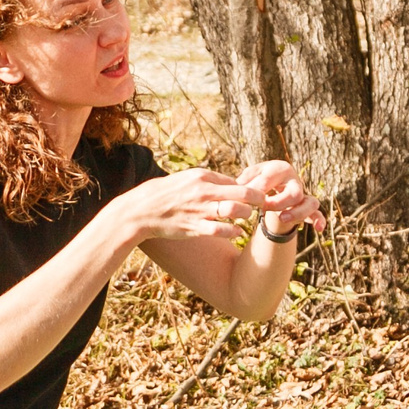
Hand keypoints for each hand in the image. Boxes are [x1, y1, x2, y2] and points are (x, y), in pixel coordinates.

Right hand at [114, 167, 262, 244]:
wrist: (143, 210)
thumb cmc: (169, 193)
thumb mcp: (189, 179)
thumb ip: (211, 181)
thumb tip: (235, 183)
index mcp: (202, 177)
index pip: (236, 180)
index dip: (252, 188)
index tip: (261, 194)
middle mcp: (203, 192)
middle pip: (242, 193)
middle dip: (259, 199)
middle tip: (265, 204)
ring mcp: (199, 210)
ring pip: (234, 211)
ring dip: (246, 215)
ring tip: (247, 217)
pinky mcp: (194, 227)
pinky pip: (221, 230)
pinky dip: (233, 232)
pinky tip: (237, 232)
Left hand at [237, 159, 321, 240]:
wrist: (269, 186)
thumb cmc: (257, 180)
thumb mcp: (249, 176)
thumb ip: (244, 180)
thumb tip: (240, 187)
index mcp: (280, 168)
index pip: (271, 177)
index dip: (259, 187)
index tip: (246, 196)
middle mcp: (294, 181)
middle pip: (294, 191)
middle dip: (279, 202)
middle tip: (263, 207)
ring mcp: (302, 194)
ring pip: (310, 203)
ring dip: (296, 213)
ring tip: (281, 219)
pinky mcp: (306, 207)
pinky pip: (316, 213)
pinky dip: (319, 220)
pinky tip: (318, 229)